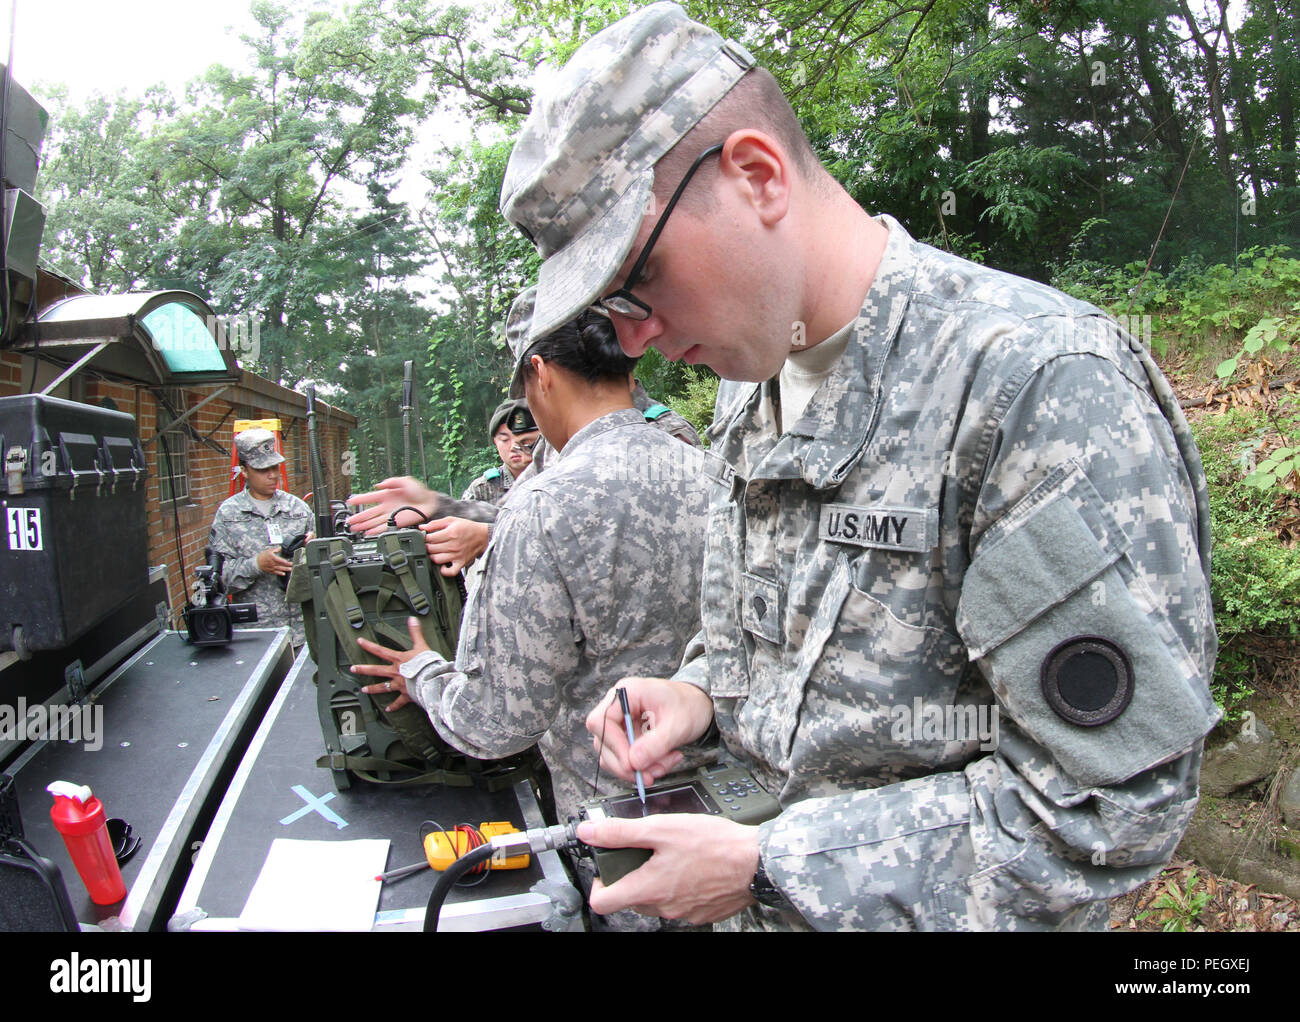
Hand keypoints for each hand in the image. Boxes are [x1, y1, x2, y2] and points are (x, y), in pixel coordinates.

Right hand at [256, 547, 293, 574]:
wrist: (256, 562)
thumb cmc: (263, 556)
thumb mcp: (269, 551)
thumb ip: (275, 550)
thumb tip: (280, 548)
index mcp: (272, 557)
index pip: (280, 560)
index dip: (286, 561)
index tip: (290, 561)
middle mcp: (272, 563)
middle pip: (281, 565)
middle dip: (288, 565)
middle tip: (293, 566)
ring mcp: (271, 567)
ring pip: (279, 569)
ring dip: (285, 569)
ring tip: (290, 570)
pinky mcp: (270, 571)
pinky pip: (276, 572)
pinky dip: (280, 573)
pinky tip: (284, 574)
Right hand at [345, 476, 441, 534]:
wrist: (430, 502)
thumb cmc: (419, 491)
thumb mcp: (405, 481)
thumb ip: (392, 482)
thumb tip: (379, 485)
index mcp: (386, 495)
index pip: (369, 498)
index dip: (359, 500)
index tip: (349, 502)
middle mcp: (386, 506)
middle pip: (368, 513)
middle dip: (358, 517)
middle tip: (349, 521)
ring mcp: (390, 515)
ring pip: (373, 522)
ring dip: (363, 526)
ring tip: (354, 529)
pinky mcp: (396, 523)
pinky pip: (383, 528)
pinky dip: (375, 531)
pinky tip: (367, 534)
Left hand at [352, 617, 434, 711]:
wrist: (433, 680)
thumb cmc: (428, 663)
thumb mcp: (422, 645)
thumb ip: (416, 632)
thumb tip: (412, 618)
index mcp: (398, 660)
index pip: (380, 651)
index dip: (369, 645)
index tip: (359, 642)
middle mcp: (396, 672)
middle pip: (376, 670)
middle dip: (363, 669)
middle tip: (353, 669)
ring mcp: (399, 685)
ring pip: (383, 687)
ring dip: (373, 688)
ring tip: (364, 690)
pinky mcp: (406, 695)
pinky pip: (398, 702)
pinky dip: (394, 706)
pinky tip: (389, 710)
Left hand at [421, 517, 489, 574]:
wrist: (483, 536)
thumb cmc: (467, 528)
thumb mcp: (452, 520)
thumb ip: (435, 524)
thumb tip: (422, 527)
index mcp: (451, 533)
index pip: (429, 538)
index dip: (424, 538)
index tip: (424, 537)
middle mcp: (453, 545)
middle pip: (431, 549)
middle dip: (427, 546)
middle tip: (429, 544)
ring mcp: (457, 555)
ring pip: (436, 560)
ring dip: (432, 556)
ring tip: (435, 552)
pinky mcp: (461, 563)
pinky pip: (450, 572)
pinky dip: (444, 570)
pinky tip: (442, 564)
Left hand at [576, 814, 759, 923]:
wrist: (756, 862)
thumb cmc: (714, 844)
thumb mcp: (662, 828)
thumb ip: (621, 832)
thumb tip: (589, 832)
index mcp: (648, 888)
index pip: (602, 903)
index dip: (598, 884)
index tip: (607, 868)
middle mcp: (663, 907)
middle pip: (631, 898)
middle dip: (633, 874)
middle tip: (647, 850)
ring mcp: (683, 913)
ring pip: (656, 899)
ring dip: (658, 880)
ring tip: (674, 855)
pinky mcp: (702, 913)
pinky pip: (679, 902)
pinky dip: (680, 886)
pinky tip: (693, 867)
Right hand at [586, 678, 714, 786]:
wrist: (699, 705)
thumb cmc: (690, 704)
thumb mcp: (678, 724)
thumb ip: (656, 743)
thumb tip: (635, 762)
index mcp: (627, 693)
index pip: (601, 721)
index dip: (613, 745)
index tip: (631, 763)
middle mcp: (619, 707)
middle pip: (603, 742)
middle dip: (627, 764)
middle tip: (649, 775)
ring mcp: (622, 722)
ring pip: (614, 756)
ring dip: (638, 768)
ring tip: (664, 764)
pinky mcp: (628, 736)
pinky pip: (626, 759)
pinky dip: (644, 767)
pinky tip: (663, 761)